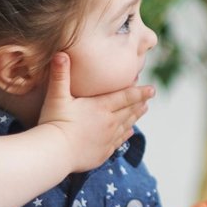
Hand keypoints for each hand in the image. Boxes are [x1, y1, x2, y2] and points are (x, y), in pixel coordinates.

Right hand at [37, 53, 153, 172]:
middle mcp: (109, 122)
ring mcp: (107, 139)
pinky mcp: (102, 153)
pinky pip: (119, 142)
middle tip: (148, 98)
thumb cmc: (54, 123)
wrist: (54, 153)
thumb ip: (60, 75)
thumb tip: (60, 53)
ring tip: (143, 110)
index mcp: (101, 107)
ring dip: (135, 117)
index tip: (152, 89)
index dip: (140, 92)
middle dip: (139, 103)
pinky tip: (129, 132)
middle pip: (129, 110)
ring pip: (126, 125)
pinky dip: (126, 135)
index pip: (126, 97)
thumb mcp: (56, 96)